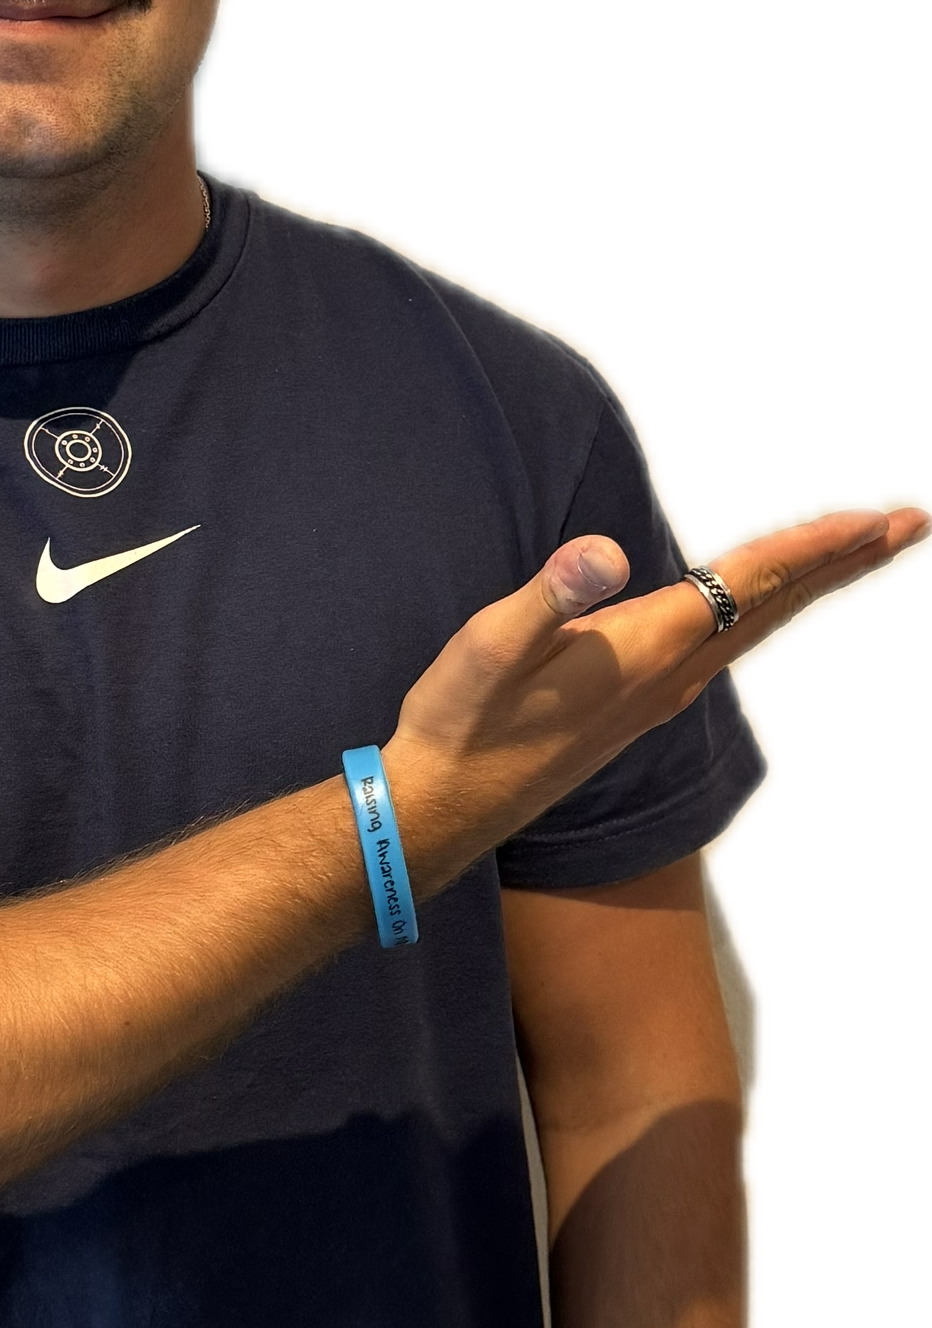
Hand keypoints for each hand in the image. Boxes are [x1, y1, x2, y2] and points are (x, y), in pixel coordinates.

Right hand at [386, 497, 929, 892]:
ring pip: (756, 626)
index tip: (881, 520)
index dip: (814, 548)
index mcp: (642, 650)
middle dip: (843, 562)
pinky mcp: (637, 707)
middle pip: (774, 606)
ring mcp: (657, 697)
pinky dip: (765, 609)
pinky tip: (761, 605)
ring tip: (858, 551)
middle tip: (914, 523)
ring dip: (812, 584)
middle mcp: (667, 676)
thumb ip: (549, 597)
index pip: (746, 585)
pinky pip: (725, 644)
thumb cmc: (460, 724)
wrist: (442, 807)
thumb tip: (607, 550)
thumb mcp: (487, 648)